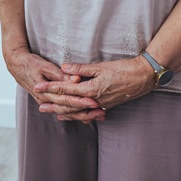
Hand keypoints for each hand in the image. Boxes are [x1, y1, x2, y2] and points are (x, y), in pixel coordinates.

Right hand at [4, 47, 100, 120]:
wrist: (17, 65)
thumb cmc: (31, 64)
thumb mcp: (45, 66)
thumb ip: (61, 75)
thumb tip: (76, 79)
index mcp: (46, 93)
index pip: (67, 100)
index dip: (82, 102)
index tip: (95, 102)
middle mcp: (47, 101)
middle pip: (69, 110)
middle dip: (86, 112)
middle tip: (101, 113)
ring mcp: (47, 102)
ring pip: (68, 113)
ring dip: (84, 115)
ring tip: (99, 116)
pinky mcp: (49, 101)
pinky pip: (64, 110)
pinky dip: (76, 113)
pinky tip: (87, 116)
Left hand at [33, 57, 154, 121]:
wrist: (143, 78)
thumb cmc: (123, 69)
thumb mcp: (101, 66)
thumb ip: (81, 69)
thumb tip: (64, 67)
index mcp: (91, 89)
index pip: (66, 88)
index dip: (50, 87)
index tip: (38, 87)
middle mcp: (94, 100)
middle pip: (69, 104)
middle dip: (53, 104)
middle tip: (39, 106)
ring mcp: (101, 104)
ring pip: (78, 111)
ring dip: (64, 111)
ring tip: (52, 112)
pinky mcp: (106, 105)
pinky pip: (87, 112)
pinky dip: (77, 114)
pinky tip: (72, 114)